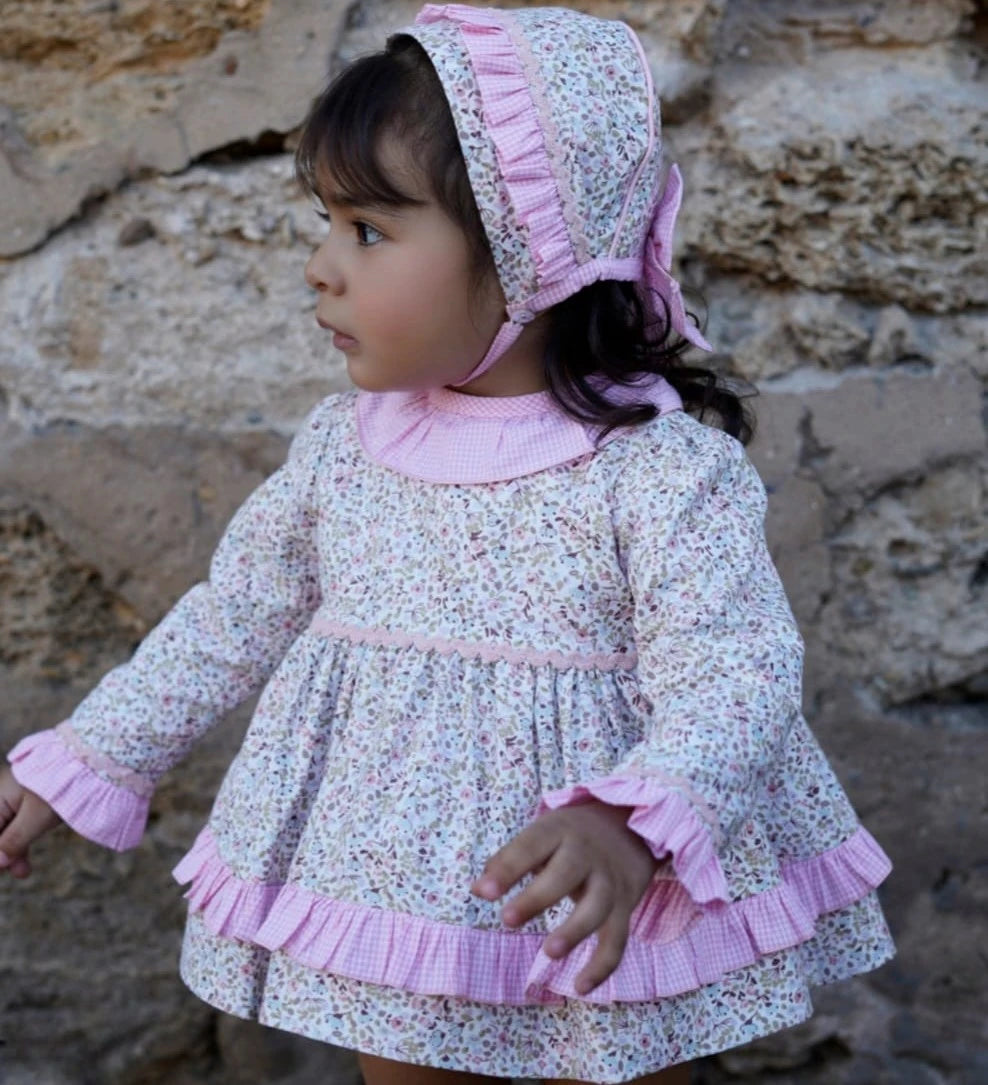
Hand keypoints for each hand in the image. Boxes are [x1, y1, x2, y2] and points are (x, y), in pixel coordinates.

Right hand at [0, 765, 61, 878]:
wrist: (88, 762)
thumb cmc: (59, 787)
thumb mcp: (35, 817)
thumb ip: (13, 841)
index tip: (3, 868)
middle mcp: (1, 796)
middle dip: (2, 855)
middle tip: (19, 873)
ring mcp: (15, 797)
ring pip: (7, 830)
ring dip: (12, 852)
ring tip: (24, 872)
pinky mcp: (30, 800)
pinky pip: (18, 824)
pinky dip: (21, 841)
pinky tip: (24, 859)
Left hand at [470, 800, 658, 993]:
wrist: (629, 829)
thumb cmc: (570, 838)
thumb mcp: (542, 835)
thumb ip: (509, 860)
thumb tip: (477, 890)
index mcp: (558, 831)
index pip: (531, 846)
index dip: (508, 868)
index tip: (484, 892)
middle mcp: (586, 854)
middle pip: (565, 874)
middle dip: (537, 898)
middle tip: (507, 920)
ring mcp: (609, 881)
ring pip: (596, 907)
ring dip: (575, 931)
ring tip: (549, 952)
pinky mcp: (625, 907)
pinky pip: (617, 939)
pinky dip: (603, 965)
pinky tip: (581, 987)